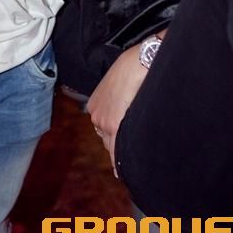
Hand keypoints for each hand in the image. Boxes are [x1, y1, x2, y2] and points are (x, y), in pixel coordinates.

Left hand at [87, 46, 146, 170]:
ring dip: (120, 151)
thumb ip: (119, 100)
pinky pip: (116, 149)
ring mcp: (103, 121)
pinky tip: (124, 170)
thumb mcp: (120, 84)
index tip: (118, 146)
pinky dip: (120, 160)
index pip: (103, 127)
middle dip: (117, 144)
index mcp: (96, 103)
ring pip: (112, 144)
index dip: (113, 137)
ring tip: (129, 162)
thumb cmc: (133, 67)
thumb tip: (127, 108)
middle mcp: (95, 114)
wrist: (137, 62)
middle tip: (126, 154)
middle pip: (106, 138)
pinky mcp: (113, 125)